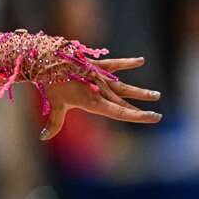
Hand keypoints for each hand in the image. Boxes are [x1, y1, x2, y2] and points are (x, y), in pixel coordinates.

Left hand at [41, 57, 160, 139]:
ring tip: (156, 95)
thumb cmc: (52, 85)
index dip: (137, 116)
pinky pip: (115, 64)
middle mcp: (100, 90)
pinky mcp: (97, 65)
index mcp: (93, 102)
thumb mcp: (55, 106)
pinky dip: (127, 62)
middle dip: (139, 109)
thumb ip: (54, 124)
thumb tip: (42, 138)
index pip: (119, 112)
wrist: (47, 62)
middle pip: (123, 102)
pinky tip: (141, 60)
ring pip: (124, 86)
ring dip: (139, 92)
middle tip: (156, 115)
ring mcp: (100, 77)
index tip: (153, 117)